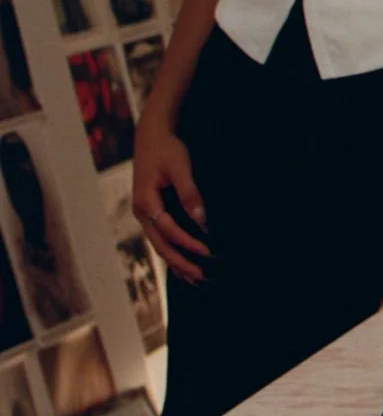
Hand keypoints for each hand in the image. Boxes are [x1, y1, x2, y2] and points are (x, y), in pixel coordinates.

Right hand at [132, 109, 209, 281]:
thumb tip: (201, 221)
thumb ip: (190, 194)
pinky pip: (160, 237)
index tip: (207, 251)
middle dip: (180, 262)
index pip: (169, 229)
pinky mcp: (150, 212)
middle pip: (160, 244)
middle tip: (201, 276)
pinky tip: (183, 263)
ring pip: (158, 244)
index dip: (188, 242)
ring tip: (194, 278)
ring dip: (175, 261)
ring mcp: (143, 214)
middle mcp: (141, 212)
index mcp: (145, 202)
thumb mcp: (180, 167)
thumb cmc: (166, 149)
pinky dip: (172, 250)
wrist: (151, 136)